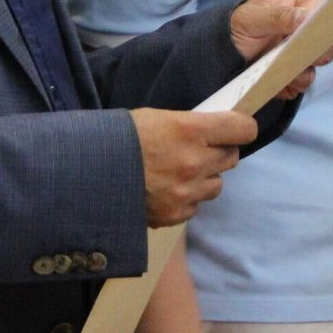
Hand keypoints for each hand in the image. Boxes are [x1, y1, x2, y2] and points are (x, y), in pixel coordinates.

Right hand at [130, 108, 257, 225]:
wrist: (90, 172)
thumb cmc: (121, 137)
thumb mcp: (156, 118)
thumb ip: (189, 126)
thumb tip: (212, 132)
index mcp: (188, 130)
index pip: (241, 129)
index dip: (242, 127)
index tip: (237, 128)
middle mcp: (194, 162)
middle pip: (232, 157)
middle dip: (220, 151)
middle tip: (201, 148)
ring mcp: (187, 192)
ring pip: (217, 185)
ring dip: (206, 177)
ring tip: (181, 171)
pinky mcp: (176, 214)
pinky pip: (196, 206)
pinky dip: (188, 198)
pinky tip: (167, 189)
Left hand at [229, 0, 332, 98]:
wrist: (223, 51)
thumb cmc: (241, 22)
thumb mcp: (253, 16)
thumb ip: (278, 16)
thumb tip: (306, 17)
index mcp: (303, 1)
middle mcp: (308, 25)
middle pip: (332, 34)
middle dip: (326, 45)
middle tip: (314, 52)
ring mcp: (303, 49)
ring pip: (320, 61)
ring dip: (307, 69)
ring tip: (290, 73)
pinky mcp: (294, 72)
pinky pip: (302, 82)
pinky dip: (293, 85)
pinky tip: (280, 84)